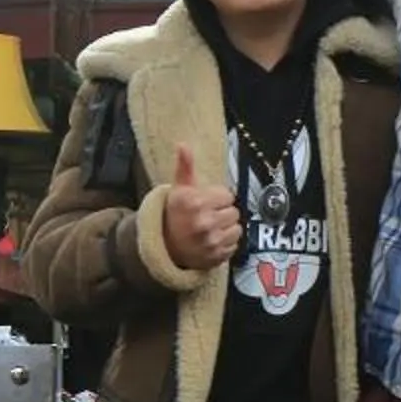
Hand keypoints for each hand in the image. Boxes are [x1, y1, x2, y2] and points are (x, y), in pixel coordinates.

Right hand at [159, 143, 244, 270]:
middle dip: (223, 213)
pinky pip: (234, 245)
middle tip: (208, 216)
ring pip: (237, 229)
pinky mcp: (216, 257)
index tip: (206, 203)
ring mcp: (211, 242)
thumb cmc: (174, 214)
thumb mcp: (178, 189)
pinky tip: (212, 241)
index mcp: (196, 203)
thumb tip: (183, 144)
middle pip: (234, 212)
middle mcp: (204, 222)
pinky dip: (226, 244)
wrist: (164, 246)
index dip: (218, 198)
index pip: (227, 196)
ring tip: (211, 229)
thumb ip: (185, 166)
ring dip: (226, 228)